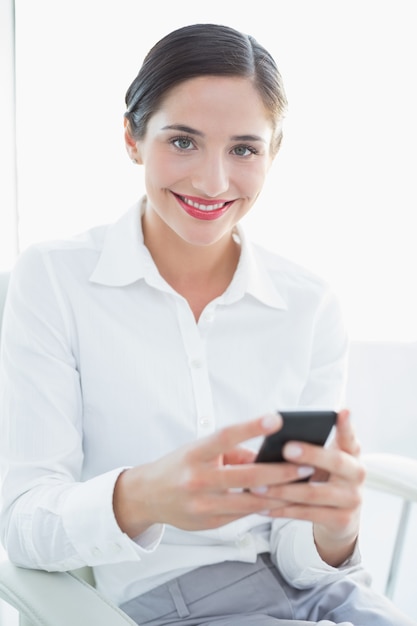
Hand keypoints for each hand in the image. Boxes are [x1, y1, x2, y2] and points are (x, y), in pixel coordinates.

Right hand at [113, 413, 309, 537]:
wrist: (147, 496)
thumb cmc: (180, 465)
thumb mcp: (200, 450)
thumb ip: (233, 452)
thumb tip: (269, 455)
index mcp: (195, 454)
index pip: (226, 437)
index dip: (251, 427)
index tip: (276, 419)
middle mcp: (197, 480)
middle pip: (246, 477)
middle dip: (280, 472)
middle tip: (306, 465)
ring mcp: (203, 505)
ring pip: (250, 502)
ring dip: (280, 494)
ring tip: (304, 486)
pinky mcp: (209, 523)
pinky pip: (243, 515)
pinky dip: (265, 507)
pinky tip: (284, 501)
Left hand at [259, 409, 364, 565]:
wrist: (341, 518)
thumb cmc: (325, 478)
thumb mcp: (325, 461)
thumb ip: (312, 448)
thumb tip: (278, 438)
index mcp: (352, 453)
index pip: (350, 436)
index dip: (347, 425)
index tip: (342, 411)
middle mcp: (357, 474)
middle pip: (336, 462)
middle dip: (310, 454)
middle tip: (287, 448)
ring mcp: (351, 499)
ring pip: (313, 493)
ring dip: (283, 489)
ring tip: (257, 486)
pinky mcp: (341, 520)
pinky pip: (307, 514)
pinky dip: (282, 510)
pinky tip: (263, 506)